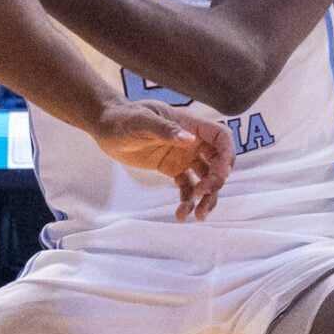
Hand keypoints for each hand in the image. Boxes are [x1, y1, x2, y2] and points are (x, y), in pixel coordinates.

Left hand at [90, 102, 233, 220]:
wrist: (106, 127)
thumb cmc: (124, 118)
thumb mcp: (142, 121)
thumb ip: (165, 130)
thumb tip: (190, 139)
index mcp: (191, 125)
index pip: (221, 138)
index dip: (227, 155)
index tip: (221, 174)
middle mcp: (192, 142)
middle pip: (217, 162)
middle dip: (216, 181)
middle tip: (202, 195)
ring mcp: (184, 157)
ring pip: (205, 178)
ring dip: (206, 197)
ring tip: (198, 216)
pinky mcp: (173, 169)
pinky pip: (187, 187)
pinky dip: (187, 201)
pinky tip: (181, 215)